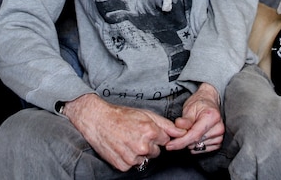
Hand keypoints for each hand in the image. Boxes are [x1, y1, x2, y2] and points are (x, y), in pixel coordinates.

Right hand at [63, 94, 186, 171]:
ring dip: (138, 152)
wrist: (97, 121)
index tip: (146, 130)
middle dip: (149, 144)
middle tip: (135, 134)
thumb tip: (182, 132)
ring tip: (127, 140)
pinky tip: (121, 148)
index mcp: (150, 131)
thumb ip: (166, 124)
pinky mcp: (123, 165)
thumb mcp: (145, 114)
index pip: (165, 140)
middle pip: (155, 151)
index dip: (156, 135)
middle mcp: (143, 146)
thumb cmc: (121, 116)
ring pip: (144, 159)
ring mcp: (132, 157)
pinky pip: (132, 165)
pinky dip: (127, 158)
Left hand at [165, 82, 223, 153]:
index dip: (180, 142)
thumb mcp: (189, 107)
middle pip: (196, 142)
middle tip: (181, 131)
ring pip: (198, 147)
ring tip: (190, 130)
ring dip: (190, 142)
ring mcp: (219, 136)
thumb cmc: (199, 103)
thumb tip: (178, 126)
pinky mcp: (218, 142)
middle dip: (184, 140)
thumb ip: (185, 119)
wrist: (209, 102)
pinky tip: (195, 136)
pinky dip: (196, 145)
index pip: (194, 135)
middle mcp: (218, 128)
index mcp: (212, 117)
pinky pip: (203, 150)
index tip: (170, 145)